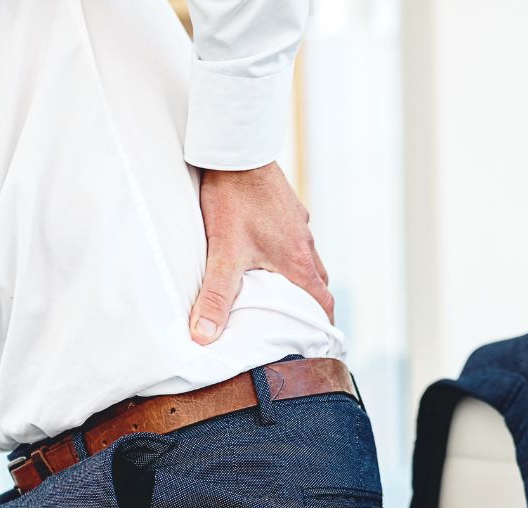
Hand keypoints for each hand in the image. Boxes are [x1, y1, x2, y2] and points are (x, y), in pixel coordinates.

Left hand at [190, 161, 333, 344]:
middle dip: (309, 307)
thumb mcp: (223, 253)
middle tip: (293, 324)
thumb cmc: (233, 197)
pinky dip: (286, 254)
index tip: (316, 342)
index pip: (322, 304)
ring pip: (307, 260)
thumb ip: (215, 297)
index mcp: (298, 261)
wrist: (236, 146)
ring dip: (297, 279)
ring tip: (277, 294)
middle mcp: (305, 243)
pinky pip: (293, 238)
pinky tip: (263, 254)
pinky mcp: (287, 207)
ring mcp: (297, 222)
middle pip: (318, 284)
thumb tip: (204, 337)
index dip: (320, 326)